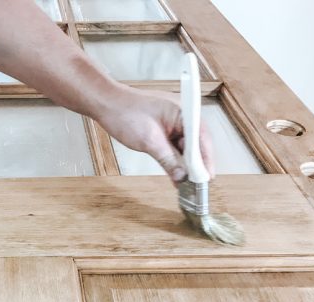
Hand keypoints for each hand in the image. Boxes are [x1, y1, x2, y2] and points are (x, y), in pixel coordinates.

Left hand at [96, 84, 214, 184]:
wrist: (106, 104)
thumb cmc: (125, 113)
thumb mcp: (149, 141)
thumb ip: (168, 160)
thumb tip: (182, 176)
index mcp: (184, 112)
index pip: (203, 139)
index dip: (206, 161)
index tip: (207, 178)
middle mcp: (182, 116)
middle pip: (196, 144)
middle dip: (196, 165)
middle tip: (196, 186)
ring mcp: (173, 122)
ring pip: (185, 147)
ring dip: (185, 165)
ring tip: (187, 184)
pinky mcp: (164, 129)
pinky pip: (174, 147)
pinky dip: (174, 160)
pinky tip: (176, 175)